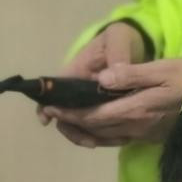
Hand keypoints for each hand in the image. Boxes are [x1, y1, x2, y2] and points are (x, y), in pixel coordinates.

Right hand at [41, 23, 148, 142]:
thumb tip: (108, 78)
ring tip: (100, 143)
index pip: (54, 90)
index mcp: (75, 72)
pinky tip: (117, 139)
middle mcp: (77, 89)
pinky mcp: (103, 107)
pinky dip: (102, 134)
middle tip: (90, 141)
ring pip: (79, 123)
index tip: (47, 119)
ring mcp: (89, 100)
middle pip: (64, 113)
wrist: (135, 42)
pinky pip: (97, 125)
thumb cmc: (120, 38)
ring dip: (86, 135)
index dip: (47, 106)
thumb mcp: (118, 38)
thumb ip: (117, 55)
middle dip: (72, 129)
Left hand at [47, 57, 181, 146]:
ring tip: (67, 119)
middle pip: (95, 128)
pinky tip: (96, 127)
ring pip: (105, 137)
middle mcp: (136, 126)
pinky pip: (118, 139)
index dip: (69, 113)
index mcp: (136, 109)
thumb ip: (132, 74)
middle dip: (71, 121)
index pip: (93, 116)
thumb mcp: (163, 69)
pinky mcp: (150, 136)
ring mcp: (144, 134)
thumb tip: (102, 79)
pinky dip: (101, 135)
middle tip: (51, 111)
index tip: (50, 107)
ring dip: (83, 130)